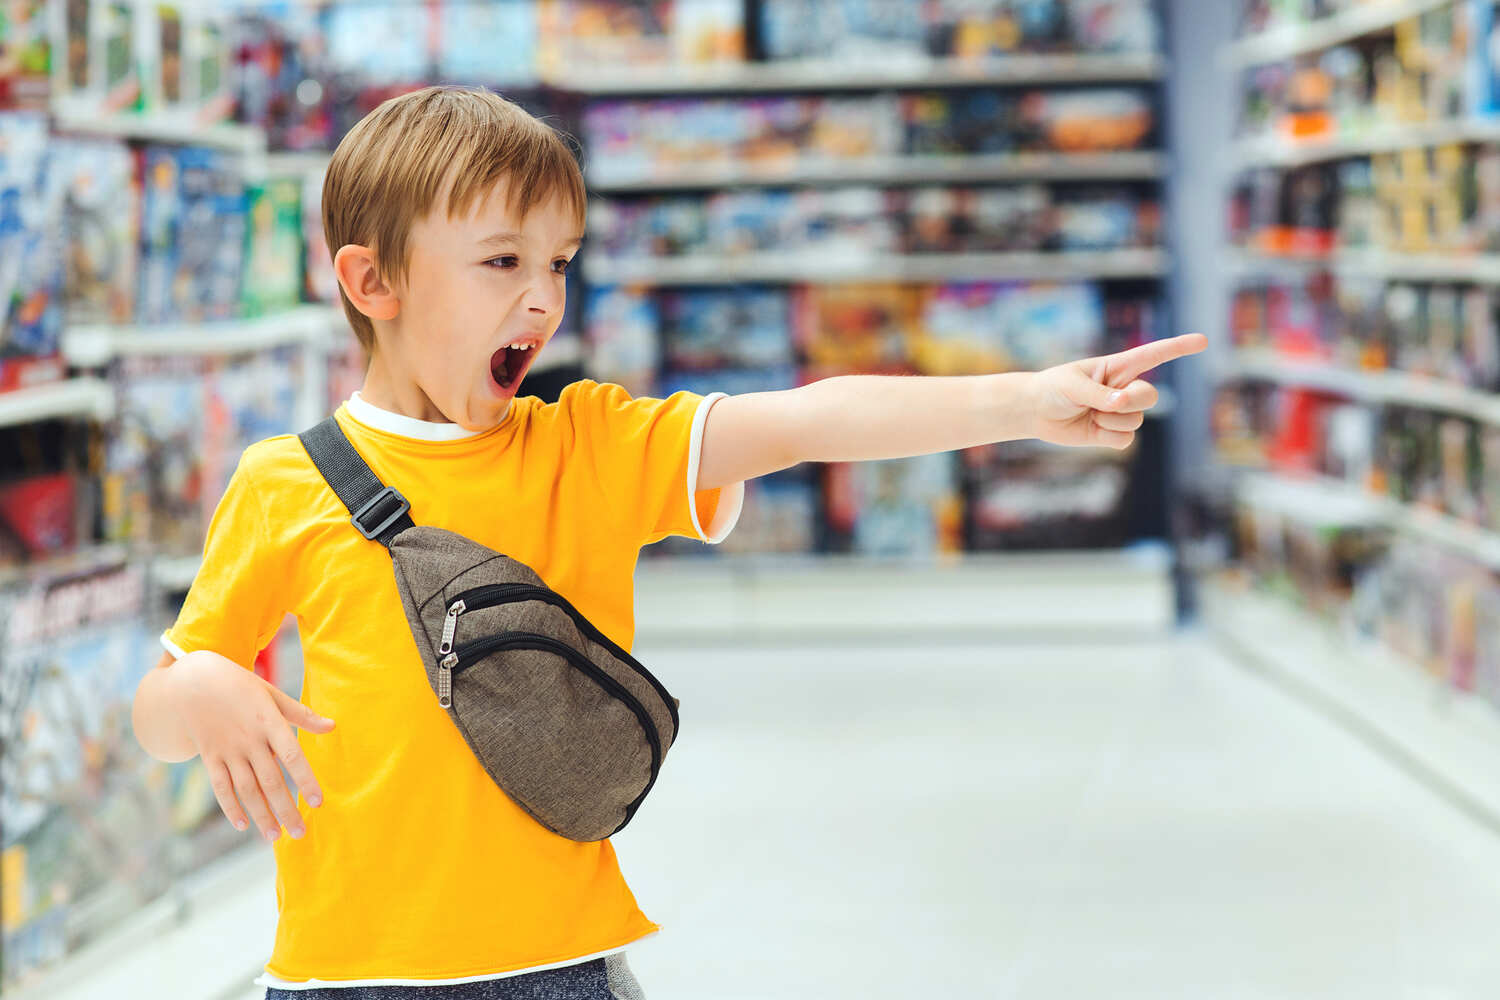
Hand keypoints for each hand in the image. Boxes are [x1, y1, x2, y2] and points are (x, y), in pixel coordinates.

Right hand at [169, 650, 335, 842]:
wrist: (192, 681)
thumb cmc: (240, 686)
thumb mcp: (271, 694)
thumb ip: (301, 714)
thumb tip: (333, 727)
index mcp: (268, 722)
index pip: (292, 756)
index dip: (305, 780)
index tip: (318, 802)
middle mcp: (248, 740)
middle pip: (270, 780)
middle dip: (286, 809)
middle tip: (300, 833)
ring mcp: (227, 750)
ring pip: (246, 789)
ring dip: (261, 814)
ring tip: (275, 837)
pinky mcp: (209, 757)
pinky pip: (220, 786)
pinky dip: (230, 807)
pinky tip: (243, 825)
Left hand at [1028, 334, 1208, 449]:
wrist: (1037, 411)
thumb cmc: (1054, 388)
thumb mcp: (1073, 384)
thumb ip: (1099, 393)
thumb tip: (1122, 404)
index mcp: (1118, 367)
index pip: (1153, 355)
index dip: (1178, 347)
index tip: (1203, 341)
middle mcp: (1125, 388)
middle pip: (1150, 396)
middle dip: (1132, 401)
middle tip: (1110, 402)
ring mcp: (1121, 412)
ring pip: (1135, 421)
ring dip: (1110, 421)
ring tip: (1088, 413)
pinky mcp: (1113, 434)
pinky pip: (1125, 440)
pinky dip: (1108, 437)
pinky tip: (1092, 428)